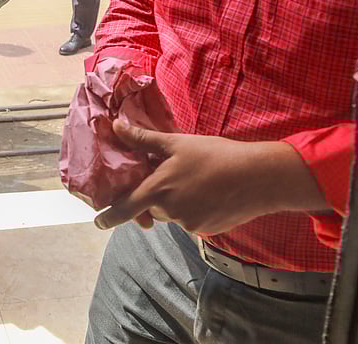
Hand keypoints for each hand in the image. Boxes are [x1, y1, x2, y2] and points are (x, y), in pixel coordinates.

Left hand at [93, 119, 329, 234]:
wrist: (259, 178)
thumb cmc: (217, 155)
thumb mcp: (177, 143)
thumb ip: (143, 140)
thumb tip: (116, 127)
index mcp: (158, 190)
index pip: (125, 208)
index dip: (109, 216)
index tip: (98, 221)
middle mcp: (170, 211)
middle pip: (151, 207)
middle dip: (155, 195)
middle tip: (170, 175)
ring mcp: (189, 224)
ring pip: (172, 213)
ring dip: (175, 201)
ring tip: (196, 180)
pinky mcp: (206, 230)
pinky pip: (190, 220)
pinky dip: (193, 208)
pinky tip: (210, 192)